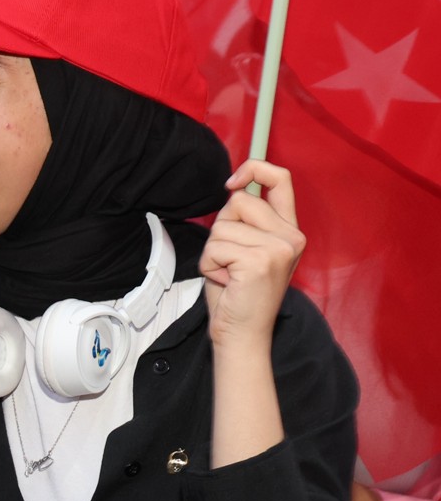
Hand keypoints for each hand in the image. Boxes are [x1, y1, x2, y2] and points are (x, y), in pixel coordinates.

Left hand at [201, 161, 303, 351]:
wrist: (241, 332)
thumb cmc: (237, 292)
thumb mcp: (243, 247)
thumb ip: (243, 220)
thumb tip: (233, 190)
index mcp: (288, 229)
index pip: (281, 178)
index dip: (253, 168)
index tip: (232, 183)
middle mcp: (291, 236)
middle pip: (239, 201)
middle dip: (221, 228)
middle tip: (230, 259)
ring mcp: (279, 248)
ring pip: (222, 226)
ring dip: (213, 252)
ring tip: (229, 273)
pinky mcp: (261, 261)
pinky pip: (215, 247)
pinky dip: (210, 265)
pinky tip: (227, 282)